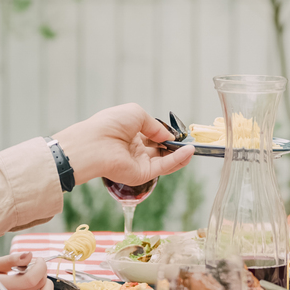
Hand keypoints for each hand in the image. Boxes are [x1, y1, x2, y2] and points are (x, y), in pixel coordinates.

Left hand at [51, 104, 192, 190]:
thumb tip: (168, 136)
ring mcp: (139, 163)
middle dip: (176, 146)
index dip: (167, 135)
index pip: (153, 136)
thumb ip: (156, 126)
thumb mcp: (137, 114)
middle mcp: (135, 150)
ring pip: (165, 161)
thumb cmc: (110, 124)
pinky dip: (177, 160)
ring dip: (180, 155)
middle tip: (189, 142)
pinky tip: (188, 152)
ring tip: (193, 148)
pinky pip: (163, 167)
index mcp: (130, 134)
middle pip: (161, 150)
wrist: (95, 143)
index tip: (180, 133)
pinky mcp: (142, 174)